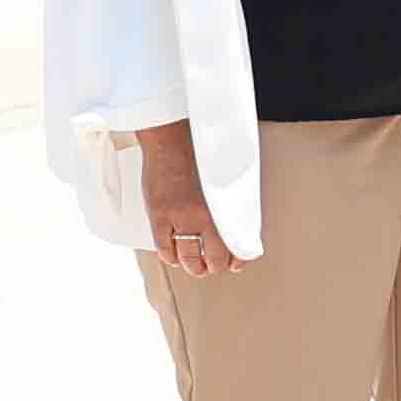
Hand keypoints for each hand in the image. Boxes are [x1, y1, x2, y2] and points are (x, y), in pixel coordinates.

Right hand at [133, 122, 233, 278]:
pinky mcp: (159, 214)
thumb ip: (234, 203)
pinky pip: (164, 248)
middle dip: (216, 266)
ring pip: (189, 258)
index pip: (239, 246)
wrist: (174, 134)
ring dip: (194, 267)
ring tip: (196, 266)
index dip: (238, 260)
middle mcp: (207, 215)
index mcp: (228, 206)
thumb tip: (241, 227)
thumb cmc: (203, 152)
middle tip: (213, 265)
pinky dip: (171, 257)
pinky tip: (175, 256)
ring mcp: (181, 216)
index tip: (236, 263)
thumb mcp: (228, 178)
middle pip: (216, 258)